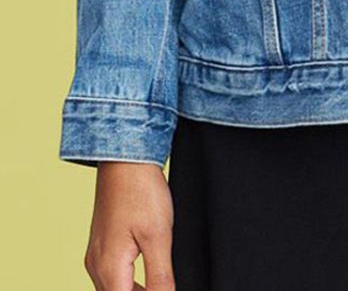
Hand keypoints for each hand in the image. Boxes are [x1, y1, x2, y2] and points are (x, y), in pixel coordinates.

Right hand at [83, 162, 175, 289]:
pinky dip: (128, 281)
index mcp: (109, 268)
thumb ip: (160, 276)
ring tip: (159, 285)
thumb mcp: (159, 236)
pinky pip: (112, 274)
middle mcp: (96, 265)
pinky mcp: (101, 243)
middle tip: (163, 286)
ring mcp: (96, 254)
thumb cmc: (141, 191)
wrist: (126, 158)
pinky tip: (146, 274)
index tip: (164, 290)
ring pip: (113, 289)